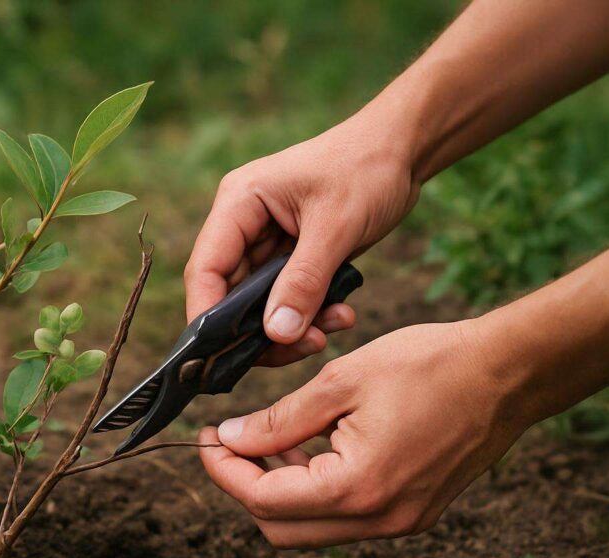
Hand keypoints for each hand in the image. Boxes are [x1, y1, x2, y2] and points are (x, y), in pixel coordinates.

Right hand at [184, 114, 418, 365]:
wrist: (403, 150)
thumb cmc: (366, 168)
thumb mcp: (336, 227)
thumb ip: (304, 282)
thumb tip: (275, 335)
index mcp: (239, 203)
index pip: (206, 269)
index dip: (207, 316)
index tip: (222, 356)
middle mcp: (243, 225)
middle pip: (229, 296)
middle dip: (261, 330)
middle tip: (304, 347)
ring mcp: (266, 243)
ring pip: (260, 305)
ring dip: (292, 327)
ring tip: (329, 332)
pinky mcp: (291, 258)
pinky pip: (288, 300)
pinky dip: (310, 315)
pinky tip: (341, 315)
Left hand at [198, 319, 529, 547]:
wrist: (507, 373)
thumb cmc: (429, 365)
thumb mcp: (340, 382)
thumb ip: (279, 420)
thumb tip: (230, 439)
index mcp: (357, 487)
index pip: (264, 501)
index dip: (224, 472)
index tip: (206, 440)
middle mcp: (379, 519)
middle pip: (282, 529)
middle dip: (246, 487)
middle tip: (231, 442)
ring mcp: (399, 522)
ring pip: (312, 528)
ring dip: (280, 490)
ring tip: (269, 439)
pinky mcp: (412, 513)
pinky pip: (345, 517)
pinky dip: (315, 491)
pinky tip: (309, 448)